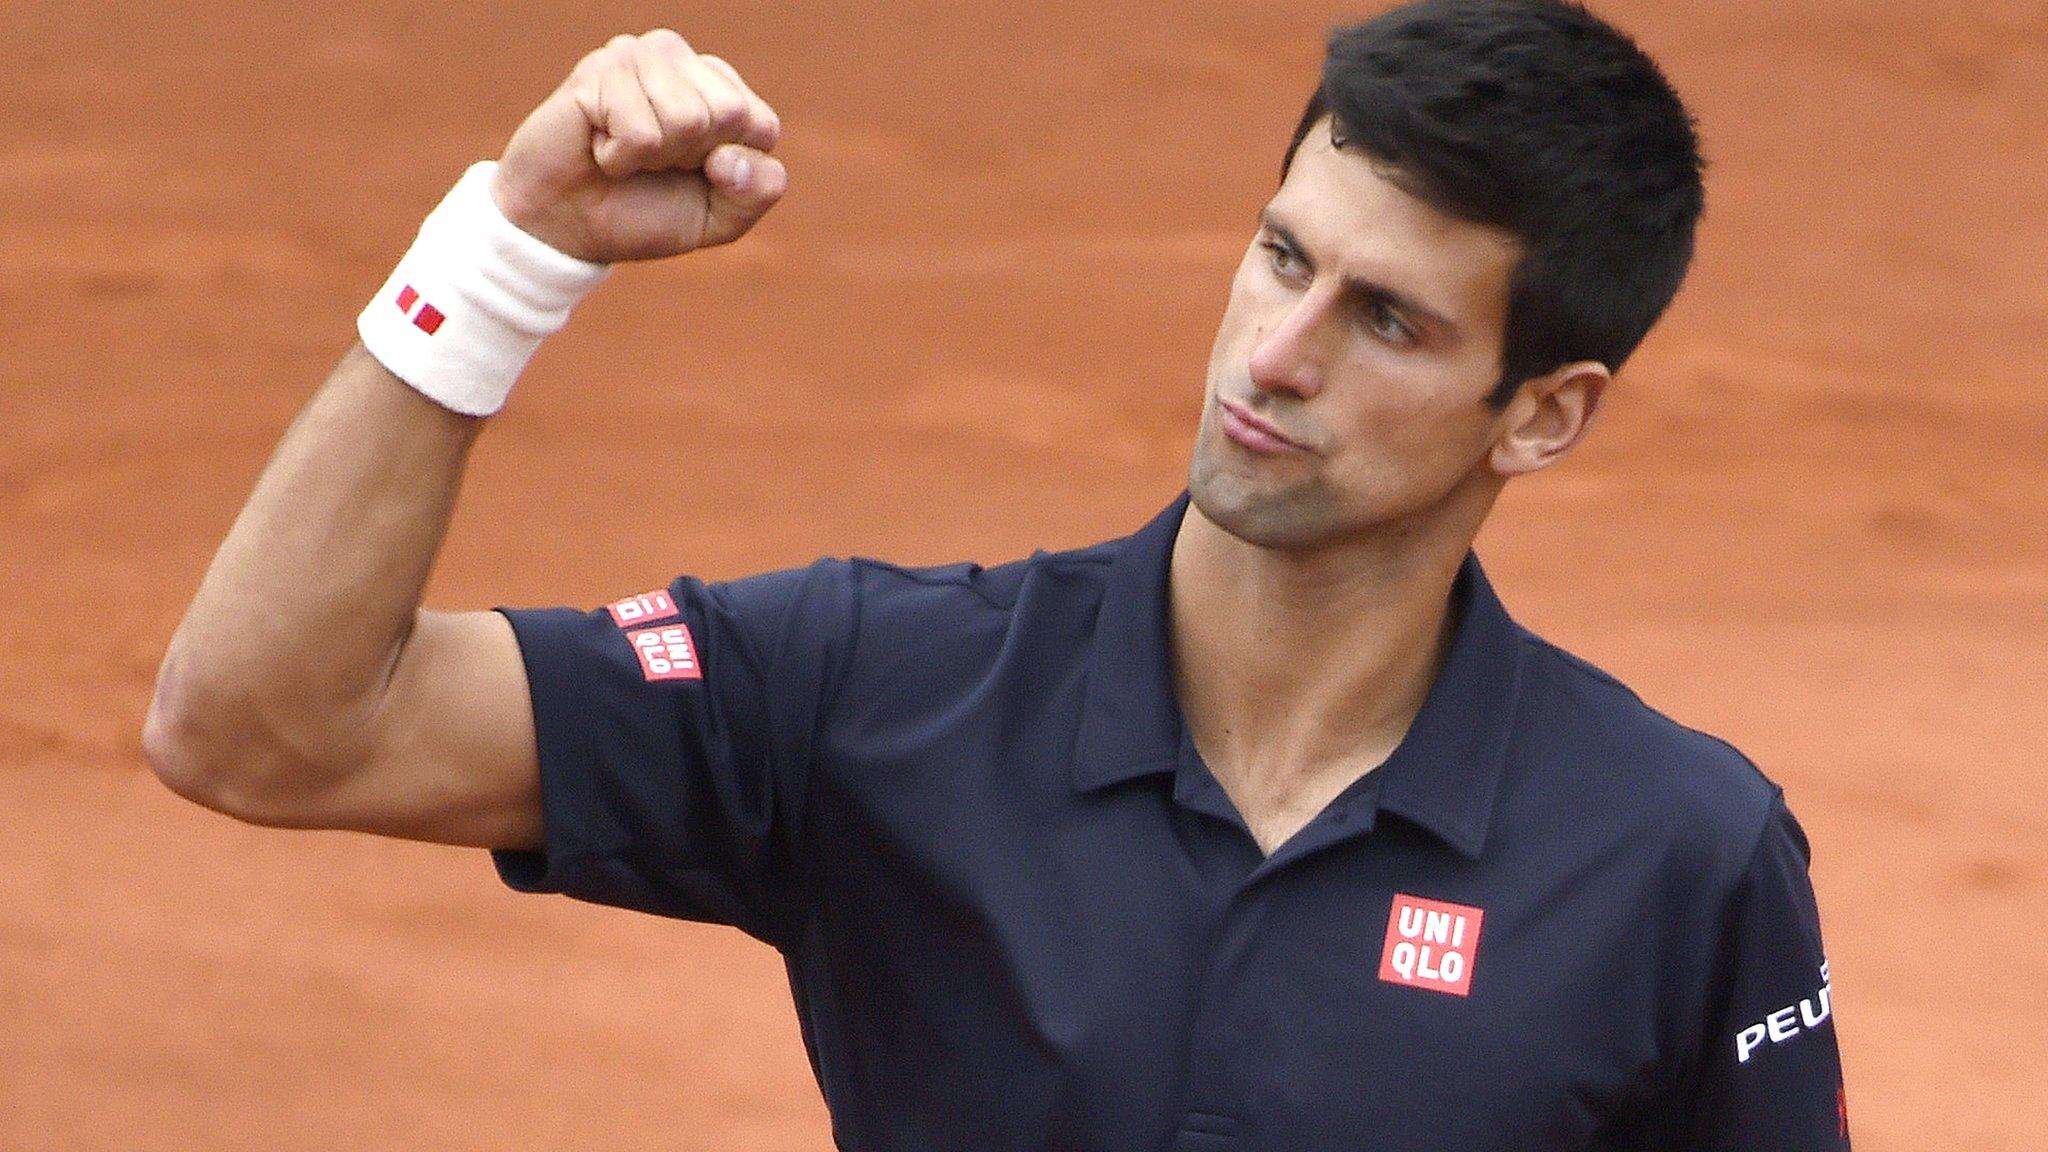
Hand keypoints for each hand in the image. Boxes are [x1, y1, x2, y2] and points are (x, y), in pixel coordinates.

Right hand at [490, 30, 785, 263]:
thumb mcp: (719, 219)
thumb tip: (732, 157)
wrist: (565, 228)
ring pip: (688, 119)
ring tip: (625, 152)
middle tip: (653, 162)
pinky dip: (621, 158)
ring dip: (655, 158)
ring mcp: (640, 57)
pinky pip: (642, 132)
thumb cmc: (642, 214)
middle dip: (692, 159)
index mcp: (720, 88)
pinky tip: (599, 147)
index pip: (762, 126)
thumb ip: (758, 191)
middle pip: (730, 115)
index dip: (729, 171)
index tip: (690, 173)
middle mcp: (683, 61)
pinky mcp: (601, 68)